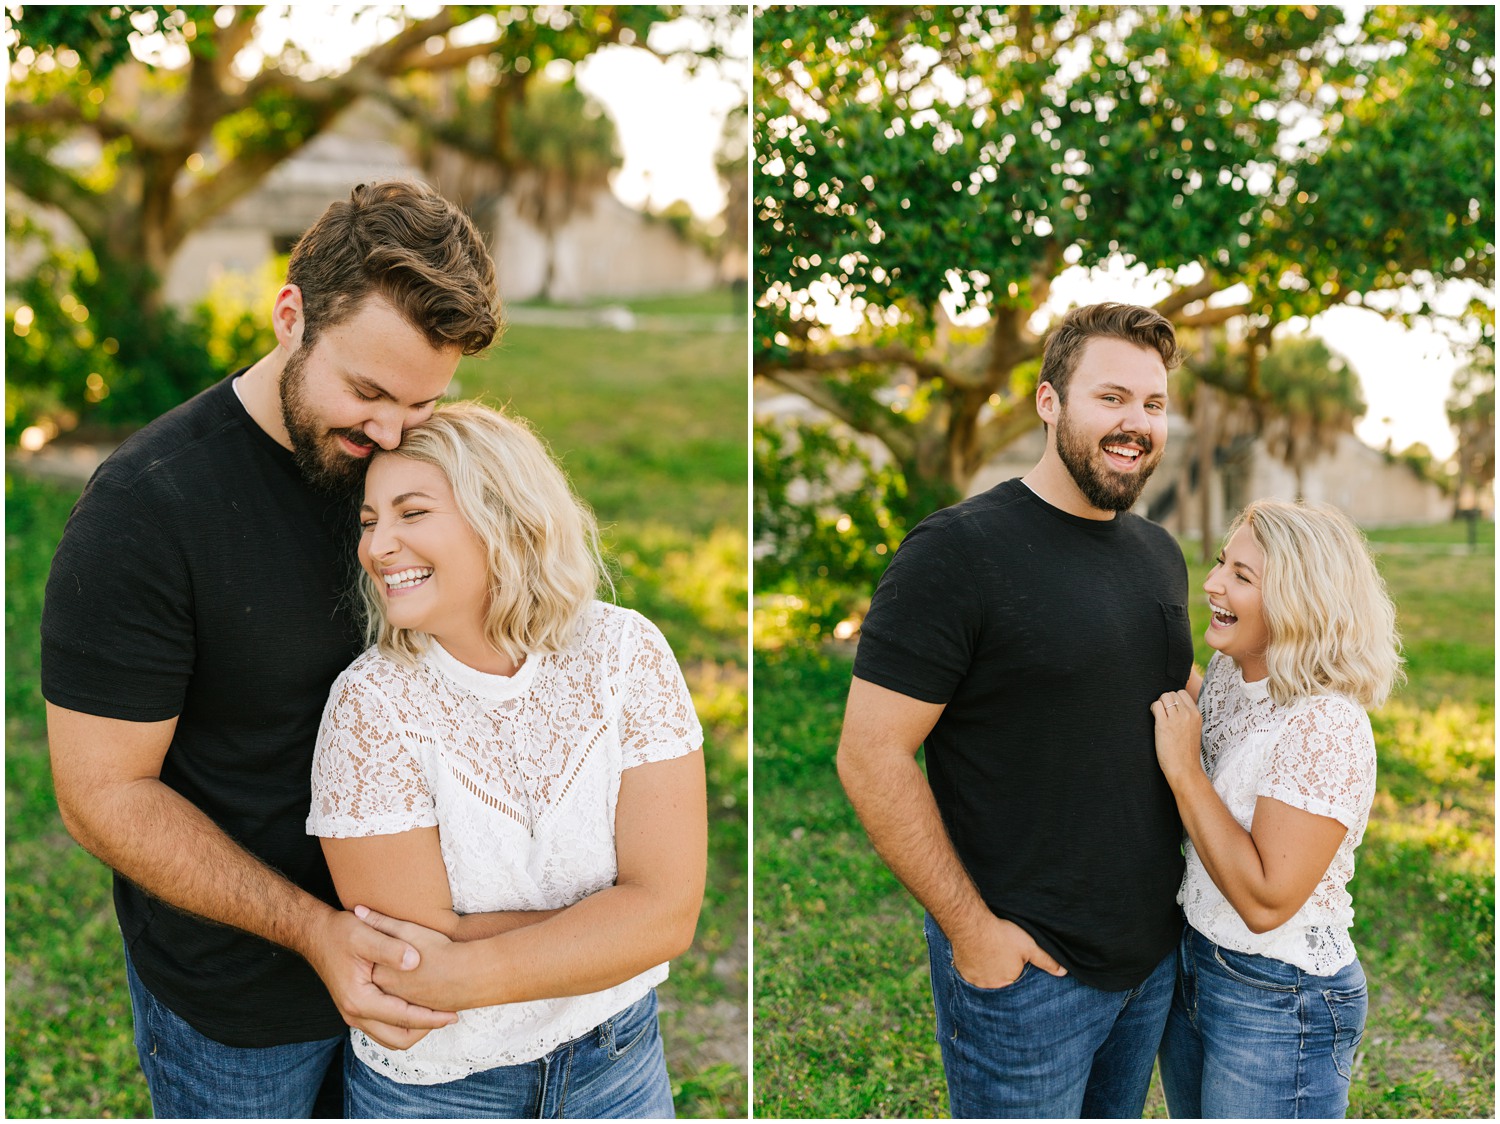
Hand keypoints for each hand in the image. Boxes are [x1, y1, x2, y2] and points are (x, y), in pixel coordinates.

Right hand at [301, 908, 456, 1049]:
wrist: (316, 934)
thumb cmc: (340, 932)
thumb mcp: (365, 934)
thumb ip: (390, 948)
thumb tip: (415, 961)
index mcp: (359, 1000)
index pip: (403, 1018)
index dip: (431, 1018)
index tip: (453, 1014)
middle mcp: (355, 1014)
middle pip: (398, 1038)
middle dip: (426, 1030)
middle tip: (449, 1016)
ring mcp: (354, 1014)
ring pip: (391, 1037)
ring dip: (414, 1029)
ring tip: (438, 1013)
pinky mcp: (357, 1009)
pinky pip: (384, 1028)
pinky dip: (403, 1023)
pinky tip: (418, 1006)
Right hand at [950, 915, 1066, 988]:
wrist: (971, 924)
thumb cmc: (1001, 935)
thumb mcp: (1029, 946)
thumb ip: (1046, 960)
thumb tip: (1063, 972)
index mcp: (1007, 985)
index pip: (1016, 989)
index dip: (1018, 979)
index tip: (1015, 967)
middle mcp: (989, 988)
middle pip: (1000, 987)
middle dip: (1003, 978)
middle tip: (1003, 962)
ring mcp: (974, 982)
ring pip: (984, 982)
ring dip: (989, 975)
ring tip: (992, 959)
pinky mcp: (962, 972)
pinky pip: (971, 976)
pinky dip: (976, 970)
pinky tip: (979, 958)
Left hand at [1153, 689, 1202, 786]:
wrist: (1185, 769)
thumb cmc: (1187, 752)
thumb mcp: (1194, 730)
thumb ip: (1188, 717)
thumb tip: (1175, 706)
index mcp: (1196, 715)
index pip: (1182, 693)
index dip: (1173, 699)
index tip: (1170, 709)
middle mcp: (1187, 714)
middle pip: (1171, 693)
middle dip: (1165, 701)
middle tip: (1163, 713)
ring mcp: (1176, 719)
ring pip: (1163, 697)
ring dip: (1159, 704)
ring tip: (1158, 716)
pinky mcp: (1164, 724)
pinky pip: (1156, 706)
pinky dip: (1153, 709)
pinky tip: (1154, 719)